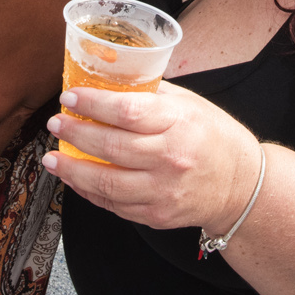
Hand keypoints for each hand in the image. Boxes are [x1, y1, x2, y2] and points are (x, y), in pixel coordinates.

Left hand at [43, 84, 263, 235]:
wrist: (241, 186)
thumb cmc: (214, 137)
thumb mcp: (189, 104)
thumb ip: (151, 93)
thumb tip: (108, 80)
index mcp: (179, 123)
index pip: (128, 112)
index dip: (93, 104)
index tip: (70, 98)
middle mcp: (170, 158)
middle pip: (111, 146)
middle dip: (76, 133)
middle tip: (56, 123)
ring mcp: (162, 191)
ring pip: (106, 182)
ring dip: (72, 169)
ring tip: (53, 157)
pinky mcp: (156, 214)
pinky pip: (113, 204)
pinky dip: (89, 191)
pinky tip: (75, 178)